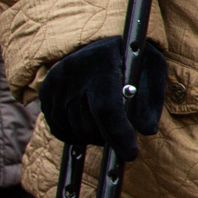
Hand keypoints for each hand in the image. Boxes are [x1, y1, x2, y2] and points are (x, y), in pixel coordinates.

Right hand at [40, 36, 168, 158]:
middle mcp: (73, 71)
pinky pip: (59, 129)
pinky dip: (76, 135)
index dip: (118, 135)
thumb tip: (147, 130)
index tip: (131, 154)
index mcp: (102, 62)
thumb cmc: (131, 58)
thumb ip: (151, 99)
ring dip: (94, 137)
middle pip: (89, 124)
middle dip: (110, 138)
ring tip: (107, 125)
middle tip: (123, 135)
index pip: (106, 108)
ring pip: (74, 130)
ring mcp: (55, 82)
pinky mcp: (45, 92)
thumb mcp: (152, 69)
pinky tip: (90, 124)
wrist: (100, 43)